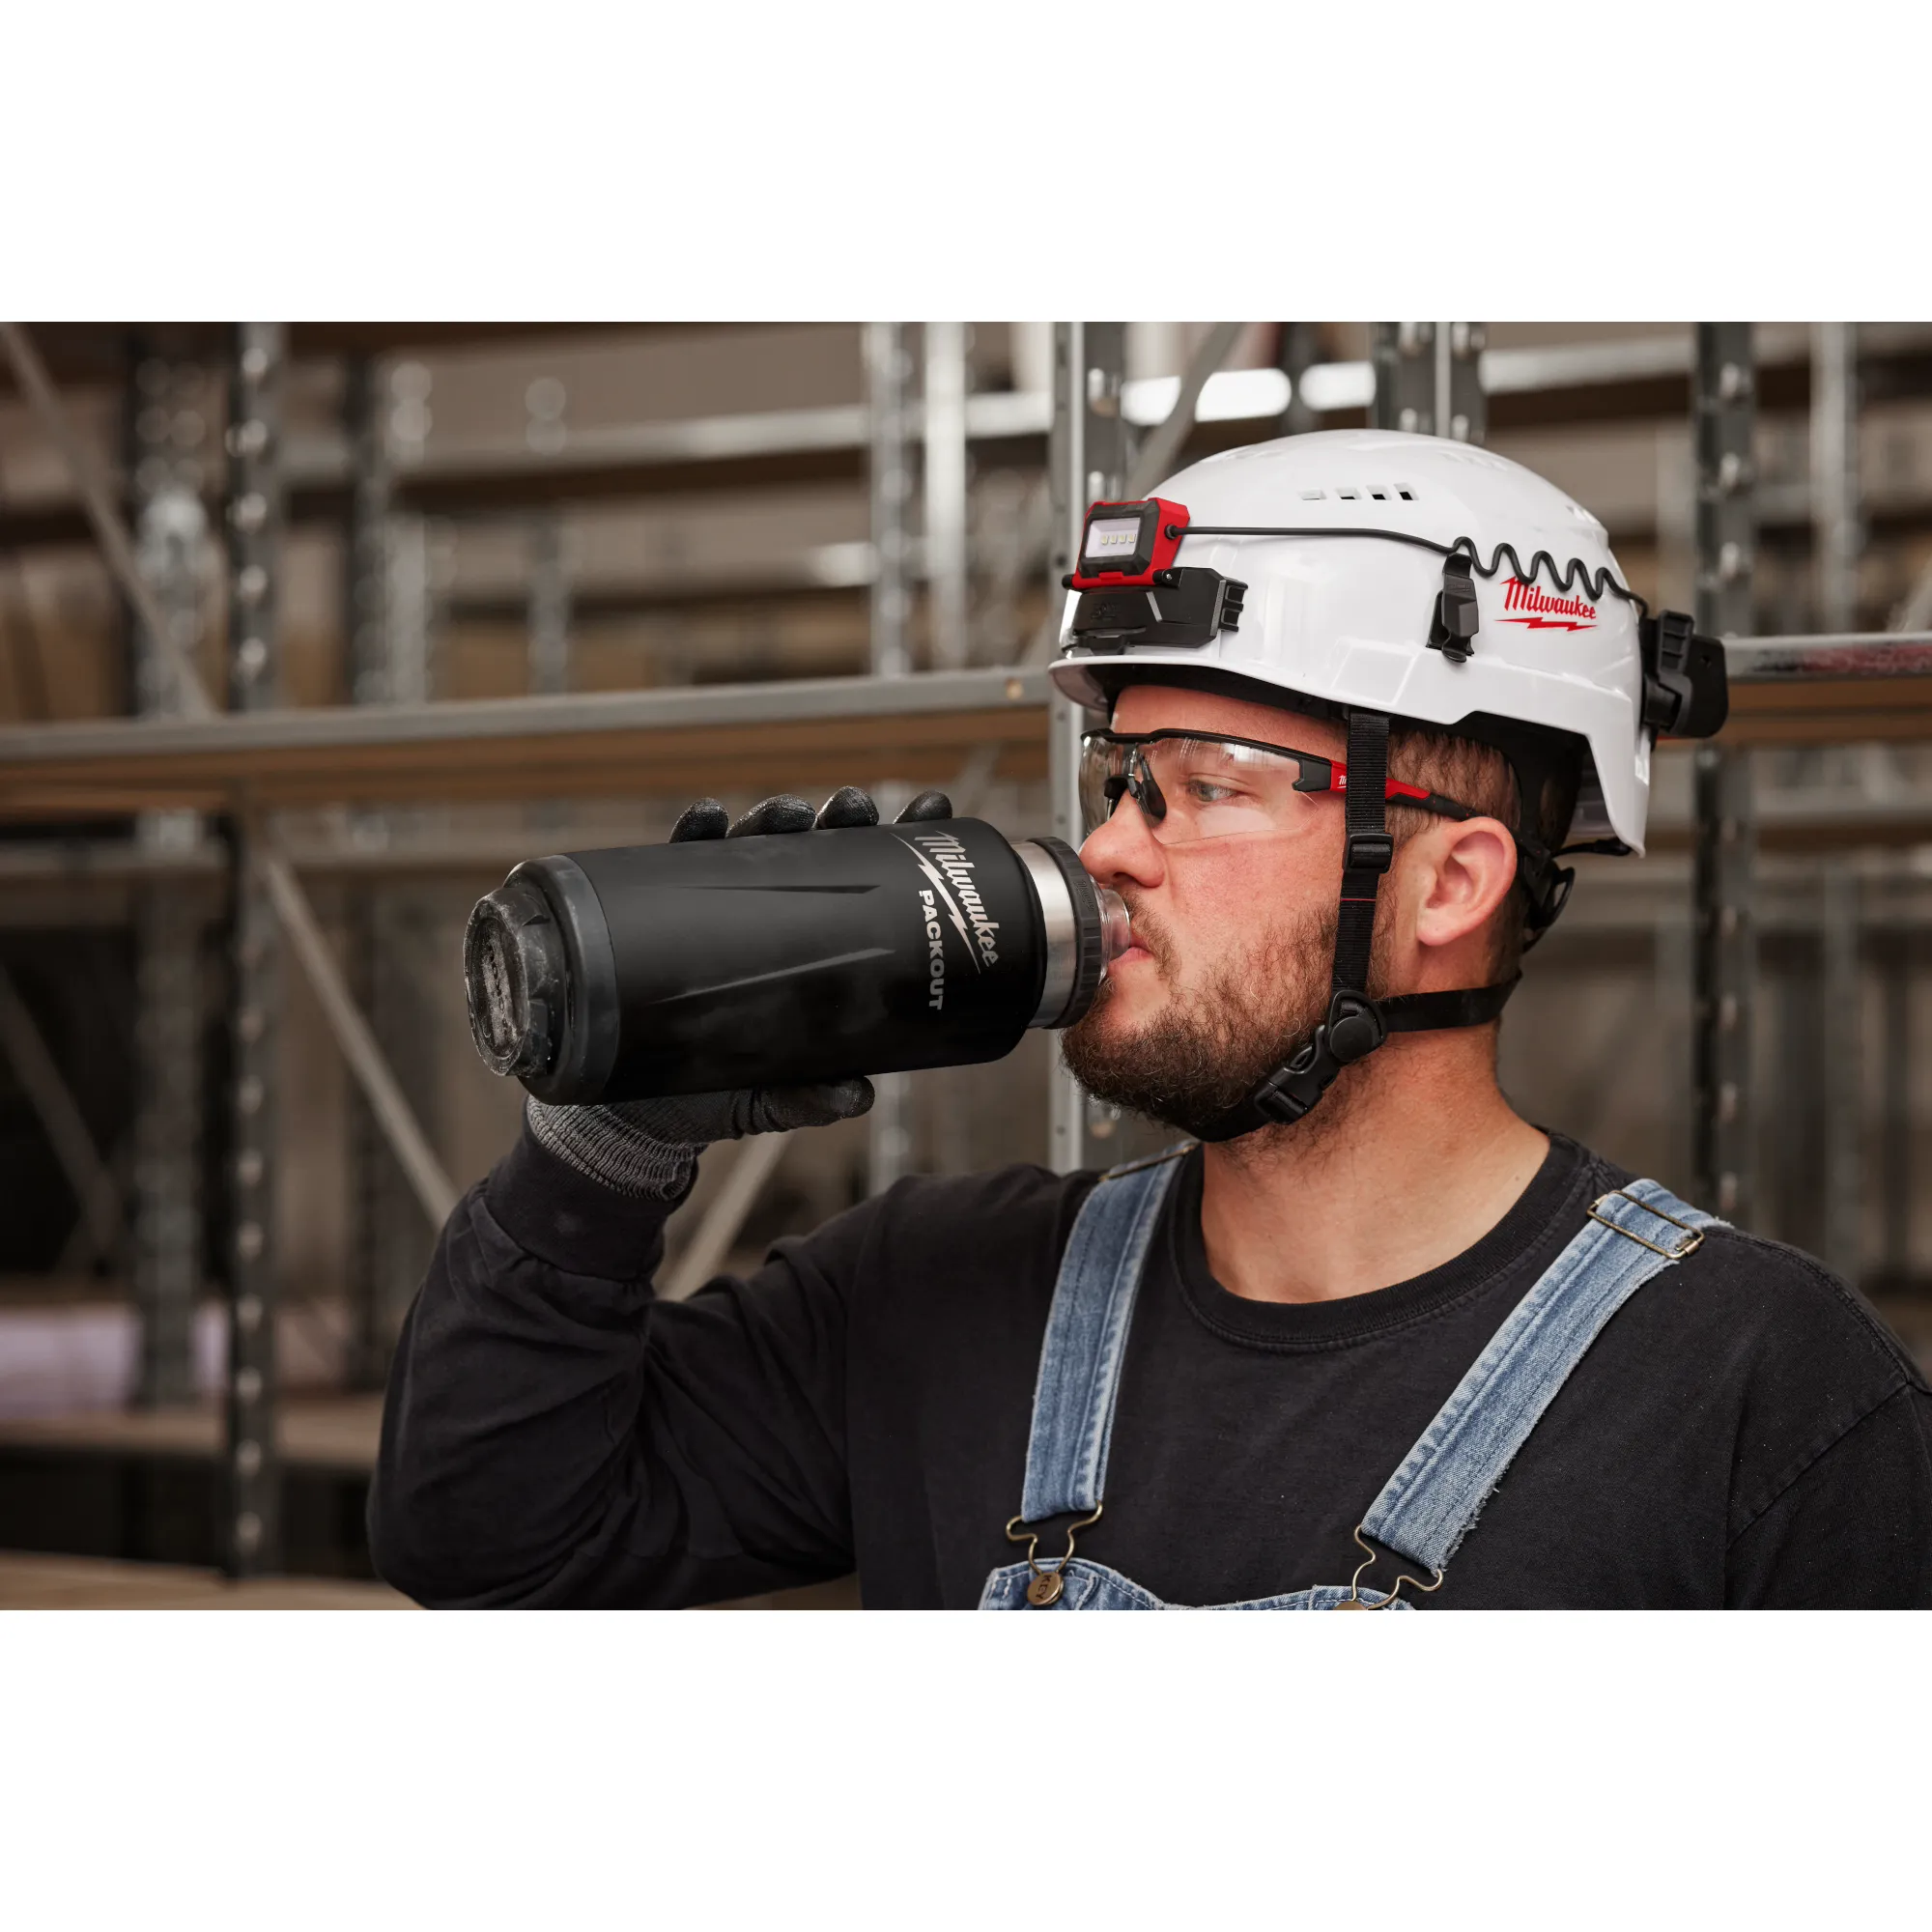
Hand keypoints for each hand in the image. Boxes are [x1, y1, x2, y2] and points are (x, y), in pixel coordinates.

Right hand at [525, 786, 957, 1194]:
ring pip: (753, 849)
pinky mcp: (661, 915)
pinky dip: (693, 835)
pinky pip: (675, 865)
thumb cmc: (719, 1094)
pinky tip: (707, 817)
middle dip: (839, 819)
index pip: (867, 886)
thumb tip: (858, 1097)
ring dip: (772, 819)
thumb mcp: (770, 1099)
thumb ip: (809, 1098)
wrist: (636, 1114)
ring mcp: (720, 912)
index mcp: (817, 950)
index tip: (931, 806)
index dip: (898, 843)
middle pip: (816, 854)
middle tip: (855, 805)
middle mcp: (775, 919)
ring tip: (788, 811)